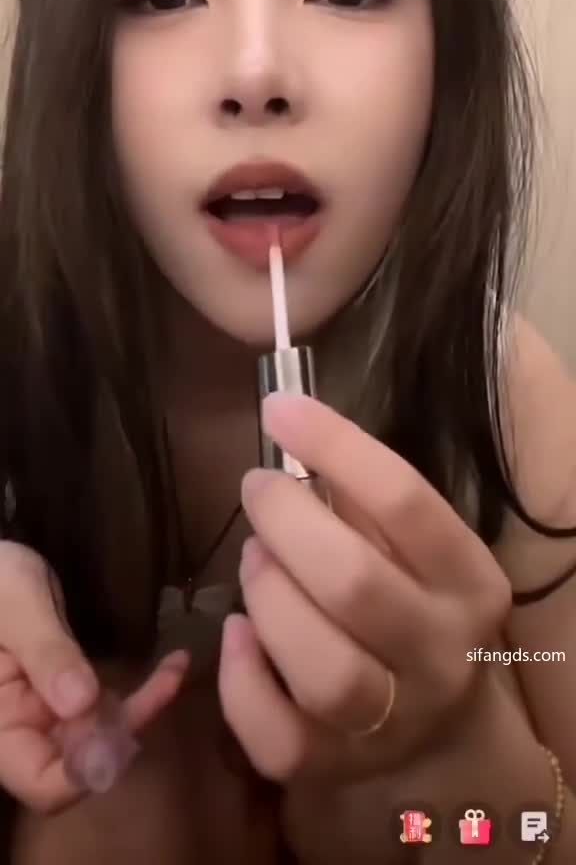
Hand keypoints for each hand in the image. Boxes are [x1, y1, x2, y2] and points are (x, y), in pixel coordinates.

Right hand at [0, 541, 188, 810]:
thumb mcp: (18, 606)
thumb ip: (46, 653)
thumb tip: (83, 704)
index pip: (42, 782)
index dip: (87, 770)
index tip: (125, 728)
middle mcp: (22, 730)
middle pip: (80, 764)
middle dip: (125, 731)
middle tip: (165, 681)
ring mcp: (46, 713)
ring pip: (101, 736)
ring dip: (142, 708)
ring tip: (174, 667)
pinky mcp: (66, 693)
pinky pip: (106, 707)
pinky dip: (140, 692)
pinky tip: (171, 665)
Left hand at [218, 393, 510, 784]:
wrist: (440, 733)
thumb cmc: (414, 606)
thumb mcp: (417, 551)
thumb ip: (366, 500)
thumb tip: (292, 428)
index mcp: (468, 581)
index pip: (406, 502)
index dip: (335, 446)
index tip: (279, 408)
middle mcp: (441, 653)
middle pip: (355, 584)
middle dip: (286, 522)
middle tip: (257, 489)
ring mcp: (392, 722)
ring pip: (323, 668)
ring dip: (269, 597)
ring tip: (252, 557)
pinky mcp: (334, 769)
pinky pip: (278, 735)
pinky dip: (242, 679)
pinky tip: (238, 633)